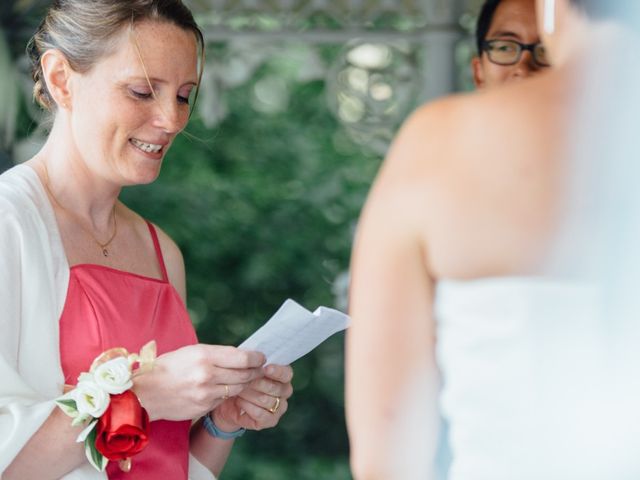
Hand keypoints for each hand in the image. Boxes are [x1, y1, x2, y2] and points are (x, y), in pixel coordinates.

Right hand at [132, 344, 265, 420]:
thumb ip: (217, 354)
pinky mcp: (203, 407)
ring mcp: (206, 393)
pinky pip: (224, 399)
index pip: (243, 358)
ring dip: (245, 383)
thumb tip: (241, 356)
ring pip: (237, 388)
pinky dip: (228, 393)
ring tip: (247, 378)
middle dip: (255, 371)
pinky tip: (226, 388)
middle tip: (259, 369)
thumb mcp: (191, 352)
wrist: (146, 392)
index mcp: (204, 355)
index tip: (261, 357)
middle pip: (244, 374)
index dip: (257, 358)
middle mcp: (207, 374)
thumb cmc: (169, 367)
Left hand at [212, 364, 292, 430]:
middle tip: (243, 380)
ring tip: (238, 390)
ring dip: (250, 395)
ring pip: (267, 401)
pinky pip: (261, 414)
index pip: (287, 373)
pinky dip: (248, 407)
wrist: (229, 402)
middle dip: (257, 384)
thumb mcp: (245, 368)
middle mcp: (285, 391)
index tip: (265, 369)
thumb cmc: (240, 380)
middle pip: (276, 388)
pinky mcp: (271, 420)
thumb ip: (253, 363)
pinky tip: (239, 402)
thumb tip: (253, 357)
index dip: (277, 371)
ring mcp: (280, 407)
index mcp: (283, 376)